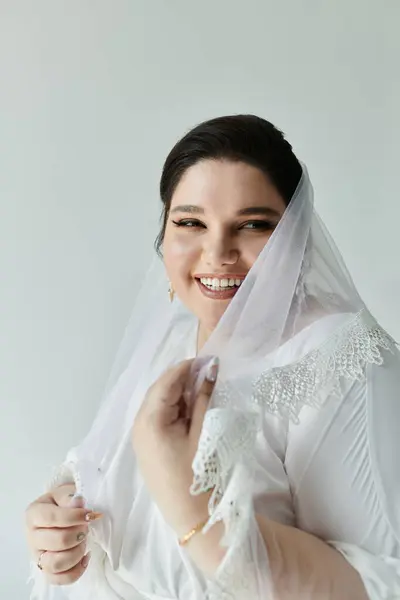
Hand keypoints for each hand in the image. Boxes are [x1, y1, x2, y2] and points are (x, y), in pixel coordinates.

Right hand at [25, 483, 101, 584]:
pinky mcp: (46, 570)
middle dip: (78, 534)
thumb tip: (79, 502)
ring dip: (77, 552)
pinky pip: (59, 579)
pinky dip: (76, 571)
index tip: (89, 514)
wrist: (61, 512)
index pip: (51, 518)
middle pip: (56, 541)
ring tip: (83, 541)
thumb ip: (70, 497)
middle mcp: (32, 536)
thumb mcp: (65, 492)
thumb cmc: (63, 502)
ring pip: (56, 563)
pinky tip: (85, 557)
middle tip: (86, 527)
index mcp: (34, 514)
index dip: (74, 517)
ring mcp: (38, 555)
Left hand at [132, 357, 217, 536]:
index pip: (166, 382)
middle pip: (160, 390)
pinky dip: (174, 407)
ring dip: (179, 392)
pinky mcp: (147, 444)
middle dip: (182, 378)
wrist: (191, 517)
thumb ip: (203, 398)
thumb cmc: (197, 475)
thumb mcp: (203, 432)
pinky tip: (191, 406)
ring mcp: (140, 435)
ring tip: (203, 387)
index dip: (186, 367)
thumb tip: (210, 369)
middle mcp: (139, 424)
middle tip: (209, 371)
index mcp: (150, 420)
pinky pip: (159, 416)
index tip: (208, 358)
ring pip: (159, 402)